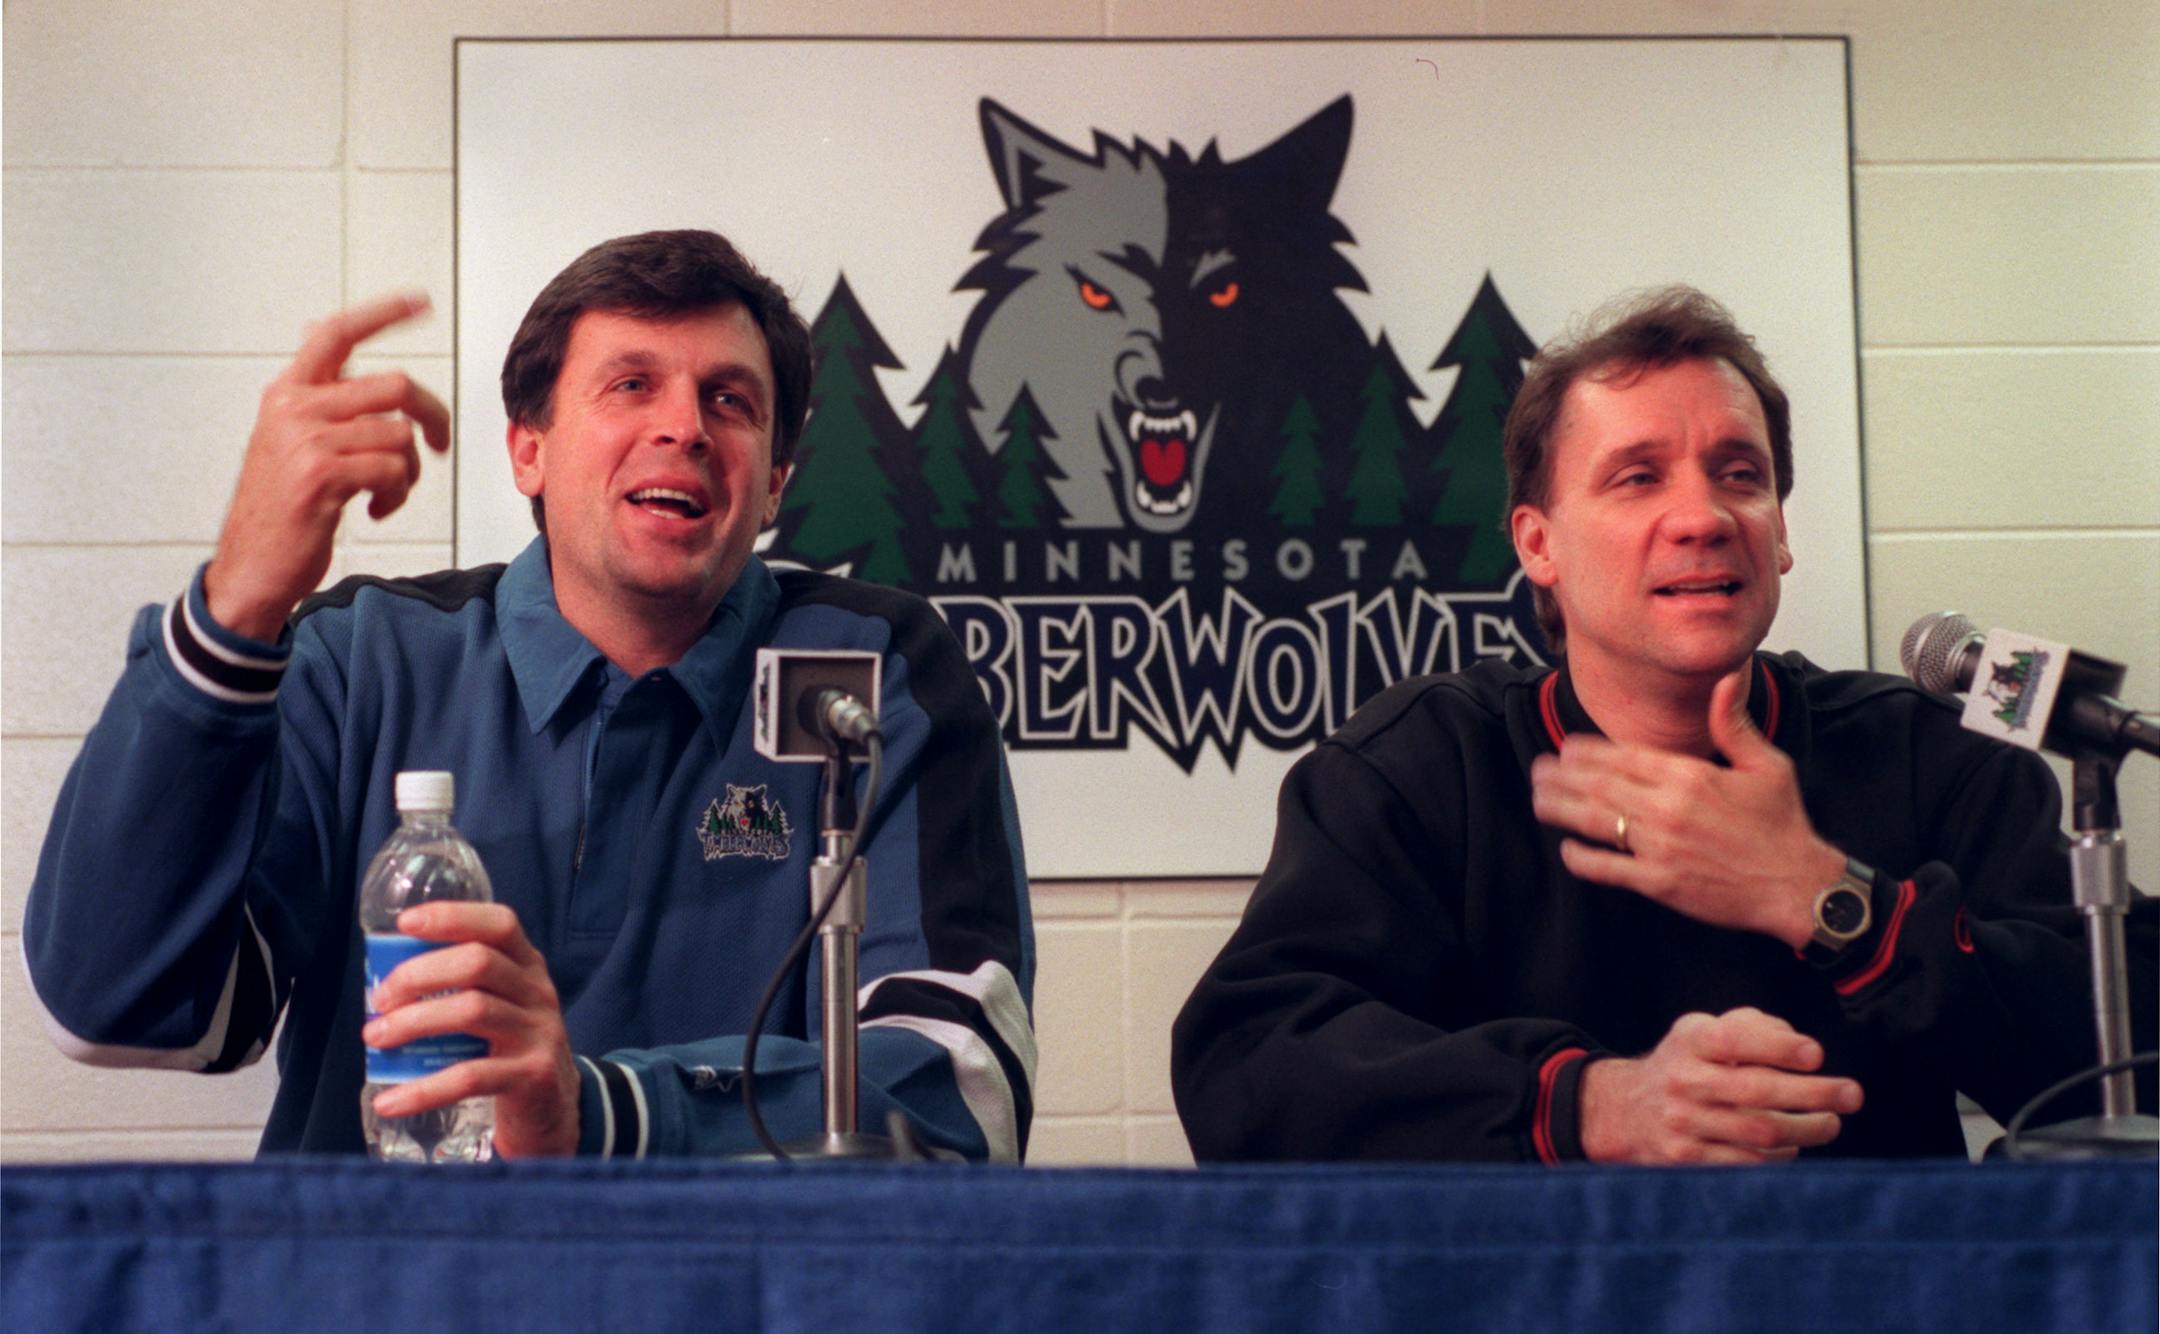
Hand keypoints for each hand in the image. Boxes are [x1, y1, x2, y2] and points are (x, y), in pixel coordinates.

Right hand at [205, 294, 448, 639]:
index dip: (382, 313)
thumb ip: (319, 400)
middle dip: (433, 416)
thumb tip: (333, 347)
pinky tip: (376, 510)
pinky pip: (393, 470)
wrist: (252, 567)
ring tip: (386, 492)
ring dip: (408, 472)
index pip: (336, 334)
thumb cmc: (282, 508)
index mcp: (288, 392)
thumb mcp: (291, 442)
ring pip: (400, 434)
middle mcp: (294, 406)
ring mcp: (305, 439)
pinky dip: (397, 495)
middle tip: (438, 446)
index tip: (420, 301)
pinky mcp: (320, 474)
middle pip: (396, 385)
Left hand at [362, 902, 579, 1158]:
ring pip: (473, 1010)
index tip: (405, 923)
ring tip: (376, 1038)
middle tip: (380, 1000)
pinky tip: (390, 1101)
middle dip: (419, 974)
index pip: (499, 924)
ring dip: (414, 1021)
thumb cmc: (510, 1050)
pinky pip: (471, 1076)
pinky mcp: (532, 1076)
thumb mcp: (501, 1008)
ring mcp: (538, 1033)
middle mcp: (537, 992)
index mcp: (528, 967)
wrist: (556, 1110)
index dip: (453, 916)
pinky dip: (423, 1089)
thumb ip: (461, 989)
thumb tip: (383, 987)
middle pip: (479, 962)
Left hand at [1529, 670, 1843, 947]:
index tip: (1566, 749)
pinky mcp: (1660, 882)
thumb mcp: (1767, 765)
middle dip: (1562, 776)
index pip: (1623, 756)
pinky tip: (1567, 848)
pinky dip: (1582, 857)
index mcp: (1690, 775)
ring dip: (1560, 808)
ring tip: (1538, 800)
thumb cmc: (1783, 825)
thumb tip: (1727, 678)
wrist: (1798, 885)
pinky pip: (1608, 867)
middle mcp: (1669, 807)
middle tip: (1537, 771)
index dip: (1586, 752)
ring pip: (1594, 820)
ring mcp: (1661, 846)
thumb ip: (1735, 723)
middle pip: (1599, 784)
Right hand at [1577, 1008, 1862, 1163]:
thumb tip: (1798, 1044)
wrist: (1625, 1109)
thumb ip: (1751, 1026)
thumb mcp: (1703, 1031)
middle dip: (1813, 1093)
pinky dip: (1779, 1155)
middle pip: (1757, 1089)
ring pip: (1759, 1132)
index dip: (1779, 1046)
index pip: (1736, 1039)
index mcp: (1691, 1041)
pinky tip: (1792, 1144)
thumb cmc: (1686, 1064)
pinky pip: (1747, 1162)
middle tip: (1852, 1094)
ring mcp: (1683, 1122)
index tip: (1817, 1055)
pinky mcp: (1687, 1158)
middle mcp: (1683, 1080)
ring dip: (1807, 1129)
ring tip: (1831, 1122)